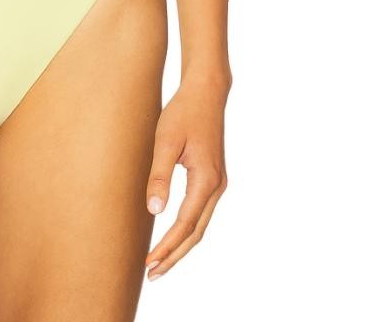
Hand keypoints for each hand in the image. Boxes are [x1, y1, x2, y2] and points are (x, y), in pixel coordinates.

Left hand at [144, 74, 229, 281]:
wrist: (206, 92)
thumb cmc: (183, 113)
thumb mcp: (166, 141)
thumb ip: (160, 175)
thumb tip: (154, 211)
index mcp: (206, 180)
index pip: (185, 225)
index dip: (167, 247)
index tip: (148, 263)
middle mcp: (216, 186)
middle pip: (196, 233)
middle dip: (174, 255)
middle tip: (152, 274)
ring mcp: (217, 183)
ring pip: (200, 224)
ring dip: (181, 245)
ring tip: (159, 261)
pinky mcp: (213, 177)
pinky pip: (200, 212)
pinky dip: (187, 229)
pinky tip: (171, 234)